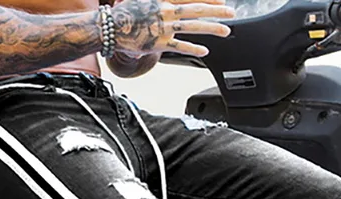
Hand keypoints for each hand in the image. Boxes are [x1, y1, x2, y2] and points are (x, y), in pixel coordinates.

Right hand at [111, 0, 234, 57]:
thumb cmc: (124, 14)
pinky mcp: (159, 43)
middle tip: (231, 12)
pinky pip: (180, 46)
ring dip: (211, 28)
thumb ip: (155, 1)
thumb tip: (166, 4)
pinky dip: (193, 48)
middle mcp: (166, 10)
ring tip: (226, 31)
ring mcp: (163, 27)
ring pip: (193, 26)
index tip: (221, 0)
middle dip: (216, 10)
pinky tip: (204, 51)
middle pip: (196, 8)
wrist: (109, 27)